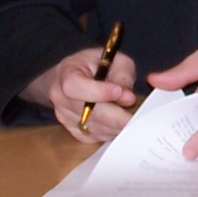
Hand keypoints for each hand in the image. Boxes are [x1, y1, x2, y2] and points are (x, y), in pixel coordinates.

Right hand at [20, 47, 137, 142]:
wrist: (72, 78)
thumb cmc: (94, 66)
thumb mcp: (113, 59)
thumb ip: (122, 75)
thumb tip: (127, 97)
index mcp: (66, 74)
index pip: (74, 86)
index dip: (97, 91)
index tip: (118, 92)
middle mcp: (60, 98)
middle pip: (87, 113)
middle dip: (115, 116)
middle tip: (137, 116)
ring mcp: (65, 117)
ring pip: (93, 128)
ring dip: (115, 126)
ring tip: (133, 118)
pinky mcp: (73, 130)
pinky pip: (94, 137)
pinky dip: (110, 132)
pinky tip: (121, 124)